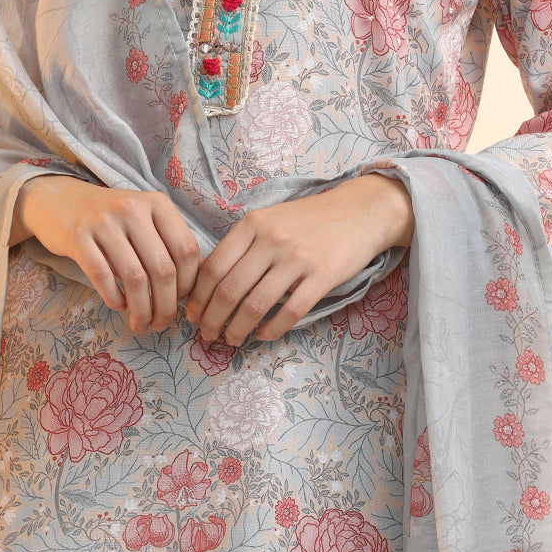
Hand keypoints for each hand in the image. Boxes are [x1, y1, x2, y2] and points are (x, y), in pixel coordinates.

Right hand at [13, 176, 201, 334]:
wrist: (59, 200)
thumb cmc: (110, 216)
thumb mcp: (144, 217)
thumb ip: (170, 240)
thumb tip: (201, 277)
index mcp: (156, 203)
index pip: (186, 249)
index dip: (188, 283)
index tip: (181, 301)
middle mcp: (132, 208)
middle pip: (162, 268)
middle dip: (166, 306)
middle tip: (161, 323)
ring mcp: (104, 221)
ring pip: (135, 278)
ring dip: (142, 310)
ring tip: (141, 323)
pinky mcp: (78, 236)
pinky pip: (103, 277)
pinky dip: (115, 299)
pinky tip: (119, 305)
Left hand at [184, 173, 413, 346]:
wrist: (358, 212)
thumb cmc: (307, 219)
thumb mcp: (269, 219)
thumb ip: (243, 244)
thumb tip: (210, 282)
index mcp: (252, 224)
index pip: (214, 267)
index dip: (199, 298)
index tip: (194, 315)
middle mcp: (272, 239)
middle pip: (230, 290)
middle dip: (212, 319)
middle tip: (207, 335)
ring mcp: (298, 258)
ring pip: (256, 305)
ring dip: (237, 329)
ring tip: (232, 339)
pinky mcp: (322, 276)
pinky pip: (290, 312)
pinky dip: (271, 330)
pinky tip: (263, 336)